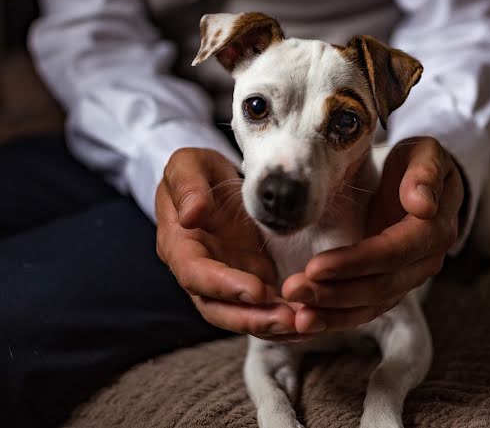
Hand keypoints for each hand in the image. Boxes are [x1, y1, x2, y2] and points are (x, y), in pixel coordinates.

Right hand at [156, 148, 306, 340]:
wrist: (216, 182)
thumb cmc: (198, 171)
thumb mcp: (188, 164)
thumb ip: (186, 186)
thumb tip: (190, 216)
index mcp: (178, 246)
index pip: (196, 275)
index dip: (225, 286)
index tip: (257, 290)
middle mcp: (199, 273)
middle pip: (218, 309)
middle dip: (254, 319)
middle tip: (290, 320)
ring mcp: (224, 282)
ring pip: (243, 315)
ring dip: (273, 325)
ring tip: (307, 324)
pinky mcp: (248, 283)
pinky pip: (264, 309)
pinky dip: (284, 318)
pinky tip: (311, 320)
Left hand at [282, 137, 463, 333]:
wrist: (422, 180)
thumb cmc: (418, 162)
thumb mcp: (426, 153)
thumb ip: (425, 172)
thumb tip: (423, 204)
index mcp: (435, 229)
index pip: (394, 252)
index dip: (356, 262)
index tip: (316, 266)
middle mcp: (425, 261)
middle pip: (382, 286)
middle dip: (335, 292)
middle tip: (294, 290)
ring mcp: (409, 277)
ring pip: (372, 304)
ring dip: (333, 312)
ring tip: (297, 315)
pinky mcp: (391, 286)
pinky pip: (366, 309)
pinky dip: (338, 318)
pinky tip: (308, 322)